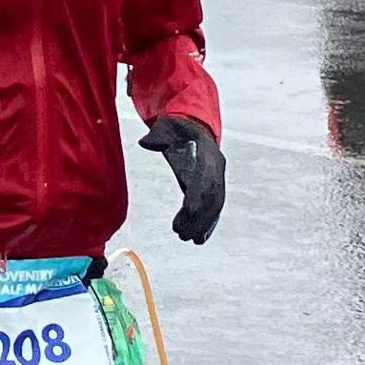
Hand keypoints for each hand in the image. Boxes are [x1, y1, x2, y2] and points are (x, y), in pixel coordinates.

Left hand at [141, 116, 225, 243]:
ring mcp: (218, 178)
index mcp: (208, 153)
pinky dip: (207, 224)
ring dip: (203, 224)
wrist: (194, 128)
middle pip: (213, 198)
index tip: (187, 211)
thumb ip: (158, 135)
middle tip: (182, 234)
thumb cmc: (178, 128)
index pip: (206, 178)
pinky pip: (214, 208)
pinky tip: (198, 238)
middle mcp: (217, 168)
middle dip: (200, 217)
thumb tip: (146, 142)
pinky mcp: (213, 187)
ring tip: (186, 237)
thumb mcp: (167, 126)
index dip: (198, 196)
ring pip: (215, 206)